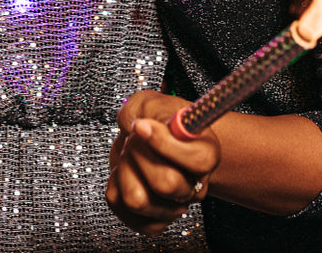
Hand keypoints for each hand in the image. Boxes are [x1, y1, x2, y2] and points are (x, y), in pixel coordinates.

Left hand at [106, 90, 220, 236]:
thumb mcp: (151, 101)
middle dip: (139, 153)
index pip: (197, 161)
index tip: (142, 126)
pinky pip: (121, 208)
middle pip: (166, 184)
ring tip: (129, 153)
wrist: (151, 140)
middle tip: (135, 136)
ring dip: (124, 169)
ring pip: (138, 200)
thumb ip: (143, 110)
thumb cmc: (156, 118)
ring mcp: (175, 207)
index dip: (164, 143)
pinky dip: (114, 185)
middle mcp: (195, 186)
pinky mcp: (151, 221)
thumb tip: (137, 129)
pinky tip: (124, 171)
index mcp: (207, 153)